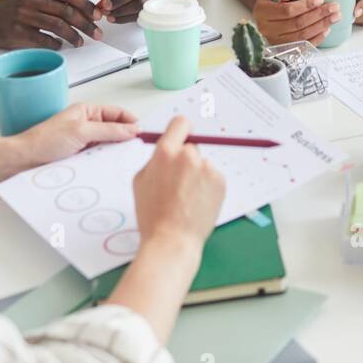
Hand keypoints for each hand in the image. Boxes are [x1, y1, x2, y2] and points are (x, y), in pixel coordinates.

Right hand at [0, 0, 103, 48]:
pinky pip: (44, 39)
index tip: (99, 15)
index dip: (86, 5)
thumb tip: (84, 8)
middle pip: (66, 11)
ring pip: (58, 26)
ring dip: (74, 36)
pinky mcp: (17, 32)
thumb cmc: (13, 8)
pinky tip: (61, 45)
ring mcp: (22, 15)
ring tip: (81, 42)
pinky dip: (56, 44)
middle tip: (97, 33)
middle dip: (86, 24)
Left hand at [0, 102, 139, 181]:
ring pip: (109, 145)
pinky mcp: (81, 157)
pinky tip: (109, 167)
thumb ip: (109, 130)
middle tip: (136, 148)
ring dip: (114, 152)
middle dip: (125, 139)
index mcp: (88, 111)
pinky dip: (105, 162)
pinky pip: (100, 158)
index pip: (118, 113)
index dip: (132, 122)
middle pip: (116, 130)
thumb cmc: (43, 141)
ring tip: (122, 159)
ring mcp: (85, 142)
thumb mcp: (81, 132)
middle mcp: (87, 125)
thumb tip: (132, 130)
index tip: (143, 134)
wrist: (23, 161)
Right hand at [132, 116, 225, 253]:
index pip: (180, 123)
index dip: (181, 130)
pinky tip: (197, 203)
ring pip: (202, 165)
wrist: (172, 240)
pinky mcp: (220, 181)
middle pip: (191, 147)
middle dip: (186, 161)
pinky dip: (208, 187)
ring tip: (186, 199)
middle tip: (178, 184)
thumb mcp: (141, 181)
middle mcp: (188, 156)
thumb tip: (167, 147)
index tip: (182, 136)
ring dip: (198, 176)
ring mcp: (207, 168)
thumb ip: (155, 159)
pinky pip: (213, 178)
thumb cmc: (153, 215)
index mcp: (165, 153)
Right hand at [252, 0, 340, 45]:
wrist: (269, 10)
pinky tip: (327, 28)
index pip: (287, 11)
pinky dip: (317, 38)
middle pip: (297, 24)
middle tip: (335, 7)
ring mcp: (275, 41)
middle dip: (319, 15)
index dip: (306, 6)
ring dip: (321, 26)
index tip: (320, 0)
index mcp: (261, 11)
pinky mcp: (284, 49)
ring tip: (335, 16)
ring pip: (301, 36)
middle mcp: (266, 29)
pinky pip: (303, 46)